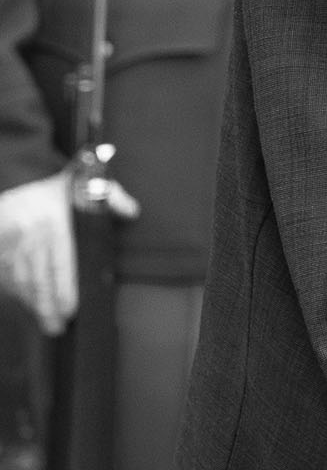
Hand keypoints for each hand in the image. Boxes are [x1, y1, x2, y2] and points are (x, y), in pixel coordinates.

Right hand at [0, 168, 139, 334]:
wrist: (14, 181)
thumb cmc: (55, 189)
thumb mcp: (83, 183)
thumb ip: (110, 196)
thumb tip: (133, 212)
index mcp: (52, 221)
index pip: (59, 262)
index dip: (64, 288)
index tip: (71, 308)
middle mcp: (29, 236)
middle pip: (39, 279)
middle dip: (49, 306)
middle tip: (61, 326)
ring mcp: (10, 246)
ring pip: (23, 283)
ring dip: (35, 306)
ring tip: (50, 324)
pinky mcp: (0, 254)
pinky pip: (9, 280)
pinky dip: (20, 296)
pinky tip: (31, 308)